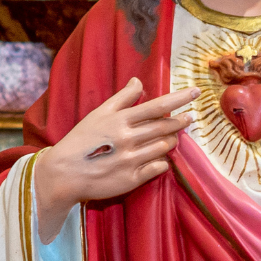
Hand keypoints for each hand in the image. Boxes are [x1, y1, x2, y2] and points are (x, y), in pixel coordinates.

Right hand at [34, 78, 198, 241]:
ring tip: (170, 137)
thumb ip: (121, 98)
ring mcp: (131, 161)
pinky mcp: (132, 180)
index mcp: (120, 120)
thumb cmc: (81, 141)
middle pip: (165, 126)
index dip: (179, 98)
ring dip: (171, 140)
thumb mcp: (98, 114)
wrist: (63, 174)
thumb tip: (138, 81)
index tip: (196, 92)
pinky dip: (162, 161)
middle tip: (190, 117)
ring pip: (164, 146)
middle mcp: (128, 139)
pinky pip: (159, 167)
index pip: (157, 106)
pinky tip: (158, 157)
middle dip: (181, 121)